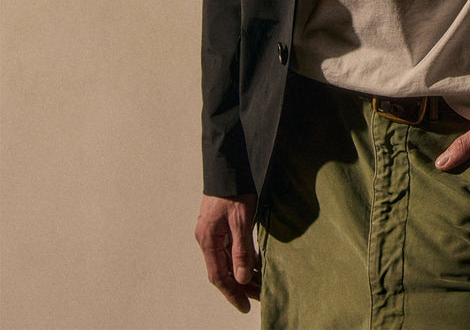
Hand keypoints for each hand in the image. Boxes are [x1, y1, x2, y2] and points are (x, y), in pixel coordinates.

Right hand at [195, 194, 259, 312]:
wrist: (229, 165)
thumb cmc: (234, 190)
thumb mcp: (241, 220)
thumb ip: (241, 249)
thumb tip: (241, 279)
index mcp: (208, 239)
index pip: (219, 276)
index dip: (232, 293)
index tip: (246, 306)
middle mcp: (207, 238)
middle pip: (223, 270)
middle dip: (240, 286)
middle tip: (259, 297)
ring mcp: (212, 231)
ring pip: (226, 260)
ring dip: (241, 273)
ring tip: (259, 284)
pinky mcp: (220, 224)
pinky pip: (229, 249)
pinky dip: (241, 258)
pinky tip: (254, 263)